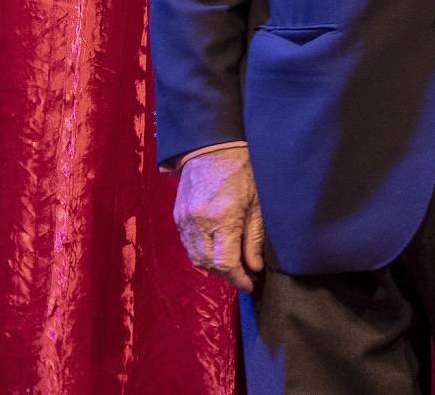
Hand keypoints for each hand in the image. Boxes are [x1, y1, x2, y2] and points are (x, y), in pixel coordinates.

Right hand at [173, 146, 265, 292]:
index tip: (249, 285)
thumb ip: (254, 237)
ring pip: (196, 258)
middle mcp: (199, 223)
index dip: (238, 278)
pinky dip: (201, 254)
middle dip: (227, 275)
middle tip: (243, 275)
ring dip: (213, 267)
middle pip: (209, 264)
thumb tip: (254, 266)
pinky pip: (188, 246)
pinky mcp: (177, 218)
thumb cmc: (242, 172)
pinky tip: (216, 251)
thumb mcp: (257, 204)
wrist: (211, 149)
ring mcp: (185, 221)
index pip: (226, 262)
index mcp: (223, 218)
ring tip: (231, 265)